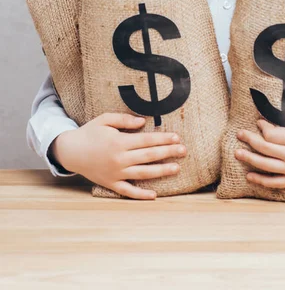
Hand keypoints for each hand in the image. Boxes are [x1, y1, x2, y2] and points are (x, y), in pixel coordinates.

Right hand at [49, 113, 185, 199]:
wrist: (70, 151)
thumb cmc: (89, 133)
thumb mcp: (105, 119)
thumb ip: (124, 120)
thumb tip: (143, 122)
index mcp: (119, 142)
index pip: (147, 140)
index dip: (163, 139)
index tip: (176, 137)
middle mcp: (119, 159)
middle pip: (149, 156)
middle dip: (168, 153)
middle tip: (184, 150)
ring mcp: (116, 173)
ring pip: (143, 174)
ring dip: (161, 171)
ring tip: (177, 168)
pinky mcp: (110, 184)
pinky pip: (128, 192)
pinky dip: (141, 195)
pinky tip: (155, 195)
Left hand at [235, 99, 284, 188]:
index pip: (273, 134)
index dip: (263, 127)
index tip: (259, 121)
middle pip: (266, 149)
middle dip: (250, 140)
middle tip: (239, 133)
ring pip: (267, 166)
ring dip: (250, 159)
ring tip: (237, 152)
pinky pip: (275, 183)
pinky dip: (261, 181)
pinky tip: (249, 176)